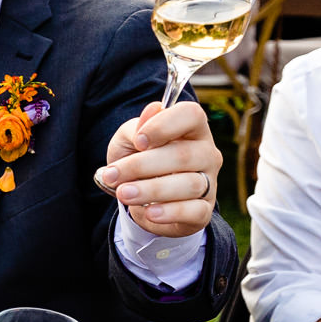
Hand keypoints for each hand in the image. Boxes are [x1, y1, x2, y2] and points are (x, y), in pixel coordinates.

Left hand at [97, 101, 219, 237]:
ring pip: (189, 184)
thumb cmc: (138, 160)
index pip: (191, 115)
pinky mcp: (203, 210)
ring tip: (124, 194)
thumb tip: (153, 109)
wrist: (140, 197)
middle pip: (183, 155)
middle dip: (142, 166)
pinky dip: (170, 212)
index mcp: (191, 129)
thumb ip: (137, 127)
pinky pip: (194, 211)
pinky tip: (149, 213)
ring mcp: (208, 183)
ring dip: (151, 190)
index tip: (138, 141)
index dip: (164, 125)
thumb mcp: (129, 140)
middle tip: (112, 175)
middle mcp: (206, 153)